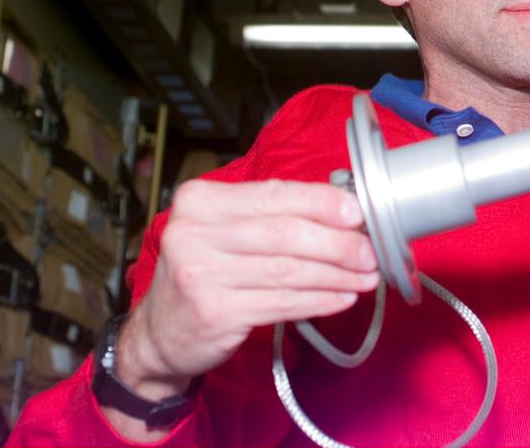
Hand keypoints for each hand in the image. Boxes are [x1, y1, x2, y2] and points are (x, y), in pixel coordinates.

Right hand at [106, 179, 378, 436]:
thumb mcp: (223, 231)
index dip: (321, 203)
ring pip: (288, 270)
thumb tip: (341, 211)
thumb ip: (269, 216)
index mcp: (201, 201)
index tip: (357, 213)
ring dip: (335, 274)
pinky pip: (282, 303)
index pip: (273, 195)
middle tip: (369, 252)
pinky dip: (319, 300)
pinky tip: (342, 297)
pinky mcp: (215, 312)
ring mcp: (201, 274)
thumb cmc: (204, 272)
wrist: (159, 333)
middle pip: (285, 233)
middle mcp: (195, 233)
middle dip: (337, 243)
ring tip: (365, 276)